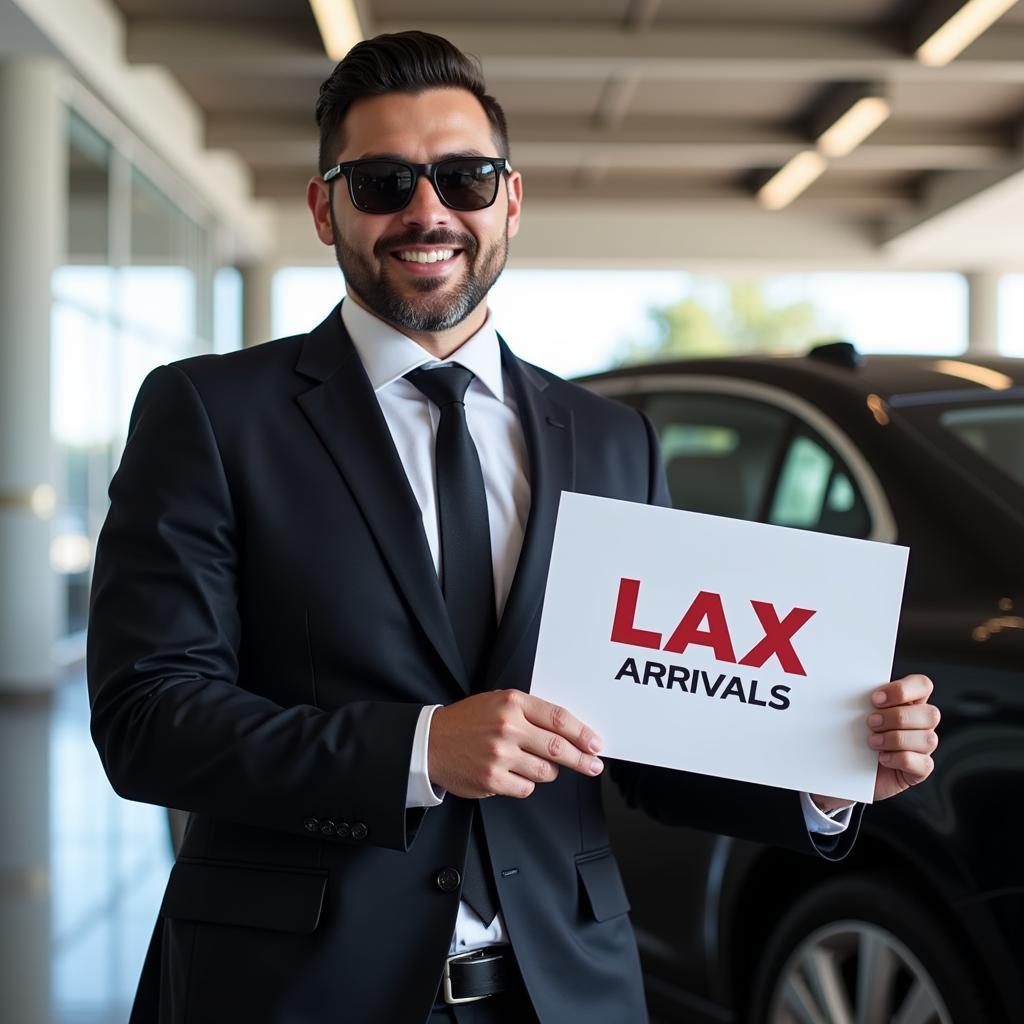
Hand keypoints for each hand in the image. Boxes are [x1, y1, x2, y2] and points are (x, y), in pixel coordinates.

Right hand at [428, 689, 604, 799]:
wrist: (430, 742)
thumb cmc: (468, 721)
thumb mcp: (497, 702)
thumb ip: (530, 713)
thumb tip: (568, 732)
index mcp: (512, 703)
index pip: (558, 718)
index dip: (582, 733)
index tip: (595, 744)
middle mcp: (507, 727)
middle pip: (558, 748)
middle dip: (581, 759)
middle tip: (593, 764)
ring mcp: (499, 755)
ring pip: (545, 772)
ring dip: (548, 772)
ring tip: (534, 764)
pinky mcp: (492, 779)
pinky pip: (526, 788)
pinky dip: (526, 783)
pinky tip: (512, 773)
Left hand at [812, 674, 938, 811]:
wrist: (846, 770)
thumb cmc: (854, 738)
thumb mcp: (853, 714)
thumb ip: (860, 699)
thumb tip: (840, 684)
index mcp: (908, 703)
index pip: (922, 685)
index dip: (903, 690)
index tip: (875, 699)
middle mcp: (921, 724)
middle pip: (930, 713)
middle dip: (897, 717)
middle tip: (871, 722)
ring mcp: (923, 748)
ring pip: (928, 739)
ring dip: (896, 739)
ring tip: (873, 742)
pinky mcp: (920, 770)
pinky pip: (922, 763)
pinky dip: (899, 759)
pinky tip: (882, 758)